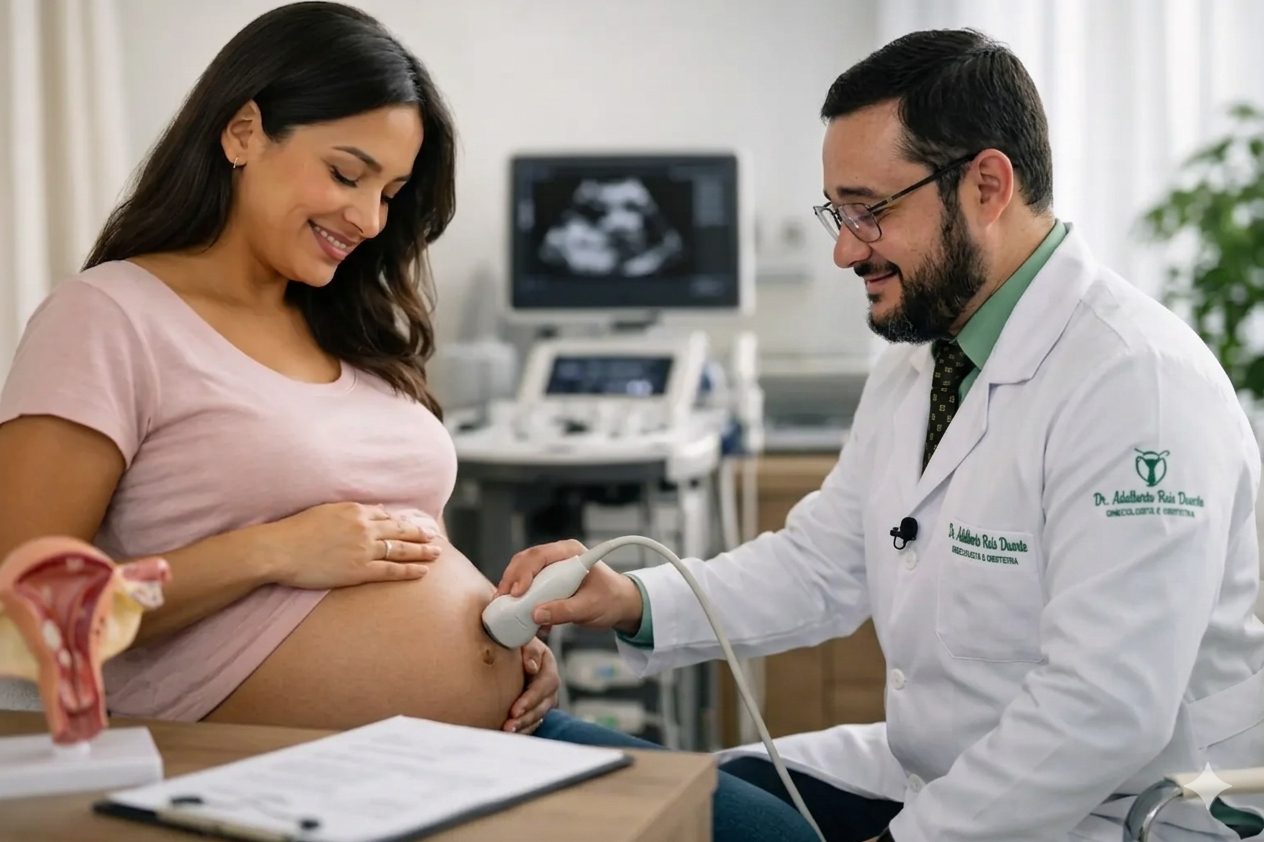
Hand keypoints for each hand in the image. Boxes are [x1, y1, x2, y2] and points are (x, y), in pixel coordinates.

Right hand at [257, 502, 440, 588]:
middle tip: (435, 536)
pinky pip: (392, 570)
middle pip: (400, 530)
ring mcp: (364, 549)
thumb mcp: (325, 511)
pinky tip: (422, 571)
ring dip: (422, 551)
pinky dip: (409, 570)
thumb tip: (373, 510)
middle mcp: (365, 527)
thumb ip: (350, 510)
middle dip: (420, 534)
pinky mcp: (360, 570)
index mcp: (355, 511)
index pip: (386, 515)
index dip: (401, 522)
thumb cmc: (295, 530)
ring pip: (402, 549)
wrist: (280, 549)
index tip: (412, 525)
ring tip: (436, 553)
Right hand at [496, 540, 643, 634]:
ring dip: (514, 594)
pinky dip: (523, 605)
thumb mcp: (590, 607)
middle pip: (525, 563)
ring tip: (508, 611)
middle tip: (502, 601)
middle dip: (511, 582)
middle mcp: (558, 558)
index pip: (539, 556)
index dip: (524, 573)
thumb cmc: (611, 599)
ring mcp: (552, 570)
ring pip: (523, 577)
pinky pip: (529, 591)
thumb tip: (537, 615)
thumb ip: (564, 611)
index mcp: (570, 553)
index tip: (516, 593)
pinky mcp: (548, 585)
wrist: (619, 605)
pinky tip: (527, 621)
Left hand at [503, 637, 557, 733]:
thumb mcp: (524, 640)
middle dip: (525, 717)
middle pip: (542, 706)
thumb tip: (531, 667)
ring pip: (538, 716)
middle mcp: (549, 685)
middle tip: (508, 726)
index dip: (530, 700)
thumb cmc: (515, 643)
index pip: (543, 686)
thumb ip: (529, 650)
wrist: (511, 650)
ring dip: (523, 725)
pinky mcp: (536, 708)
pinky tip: (508, 733)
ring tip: (506, 731)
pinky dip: (522, 729)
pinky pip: (532, 723)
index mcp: (548, 666)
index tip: (514, 710)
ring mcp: (545, 699)